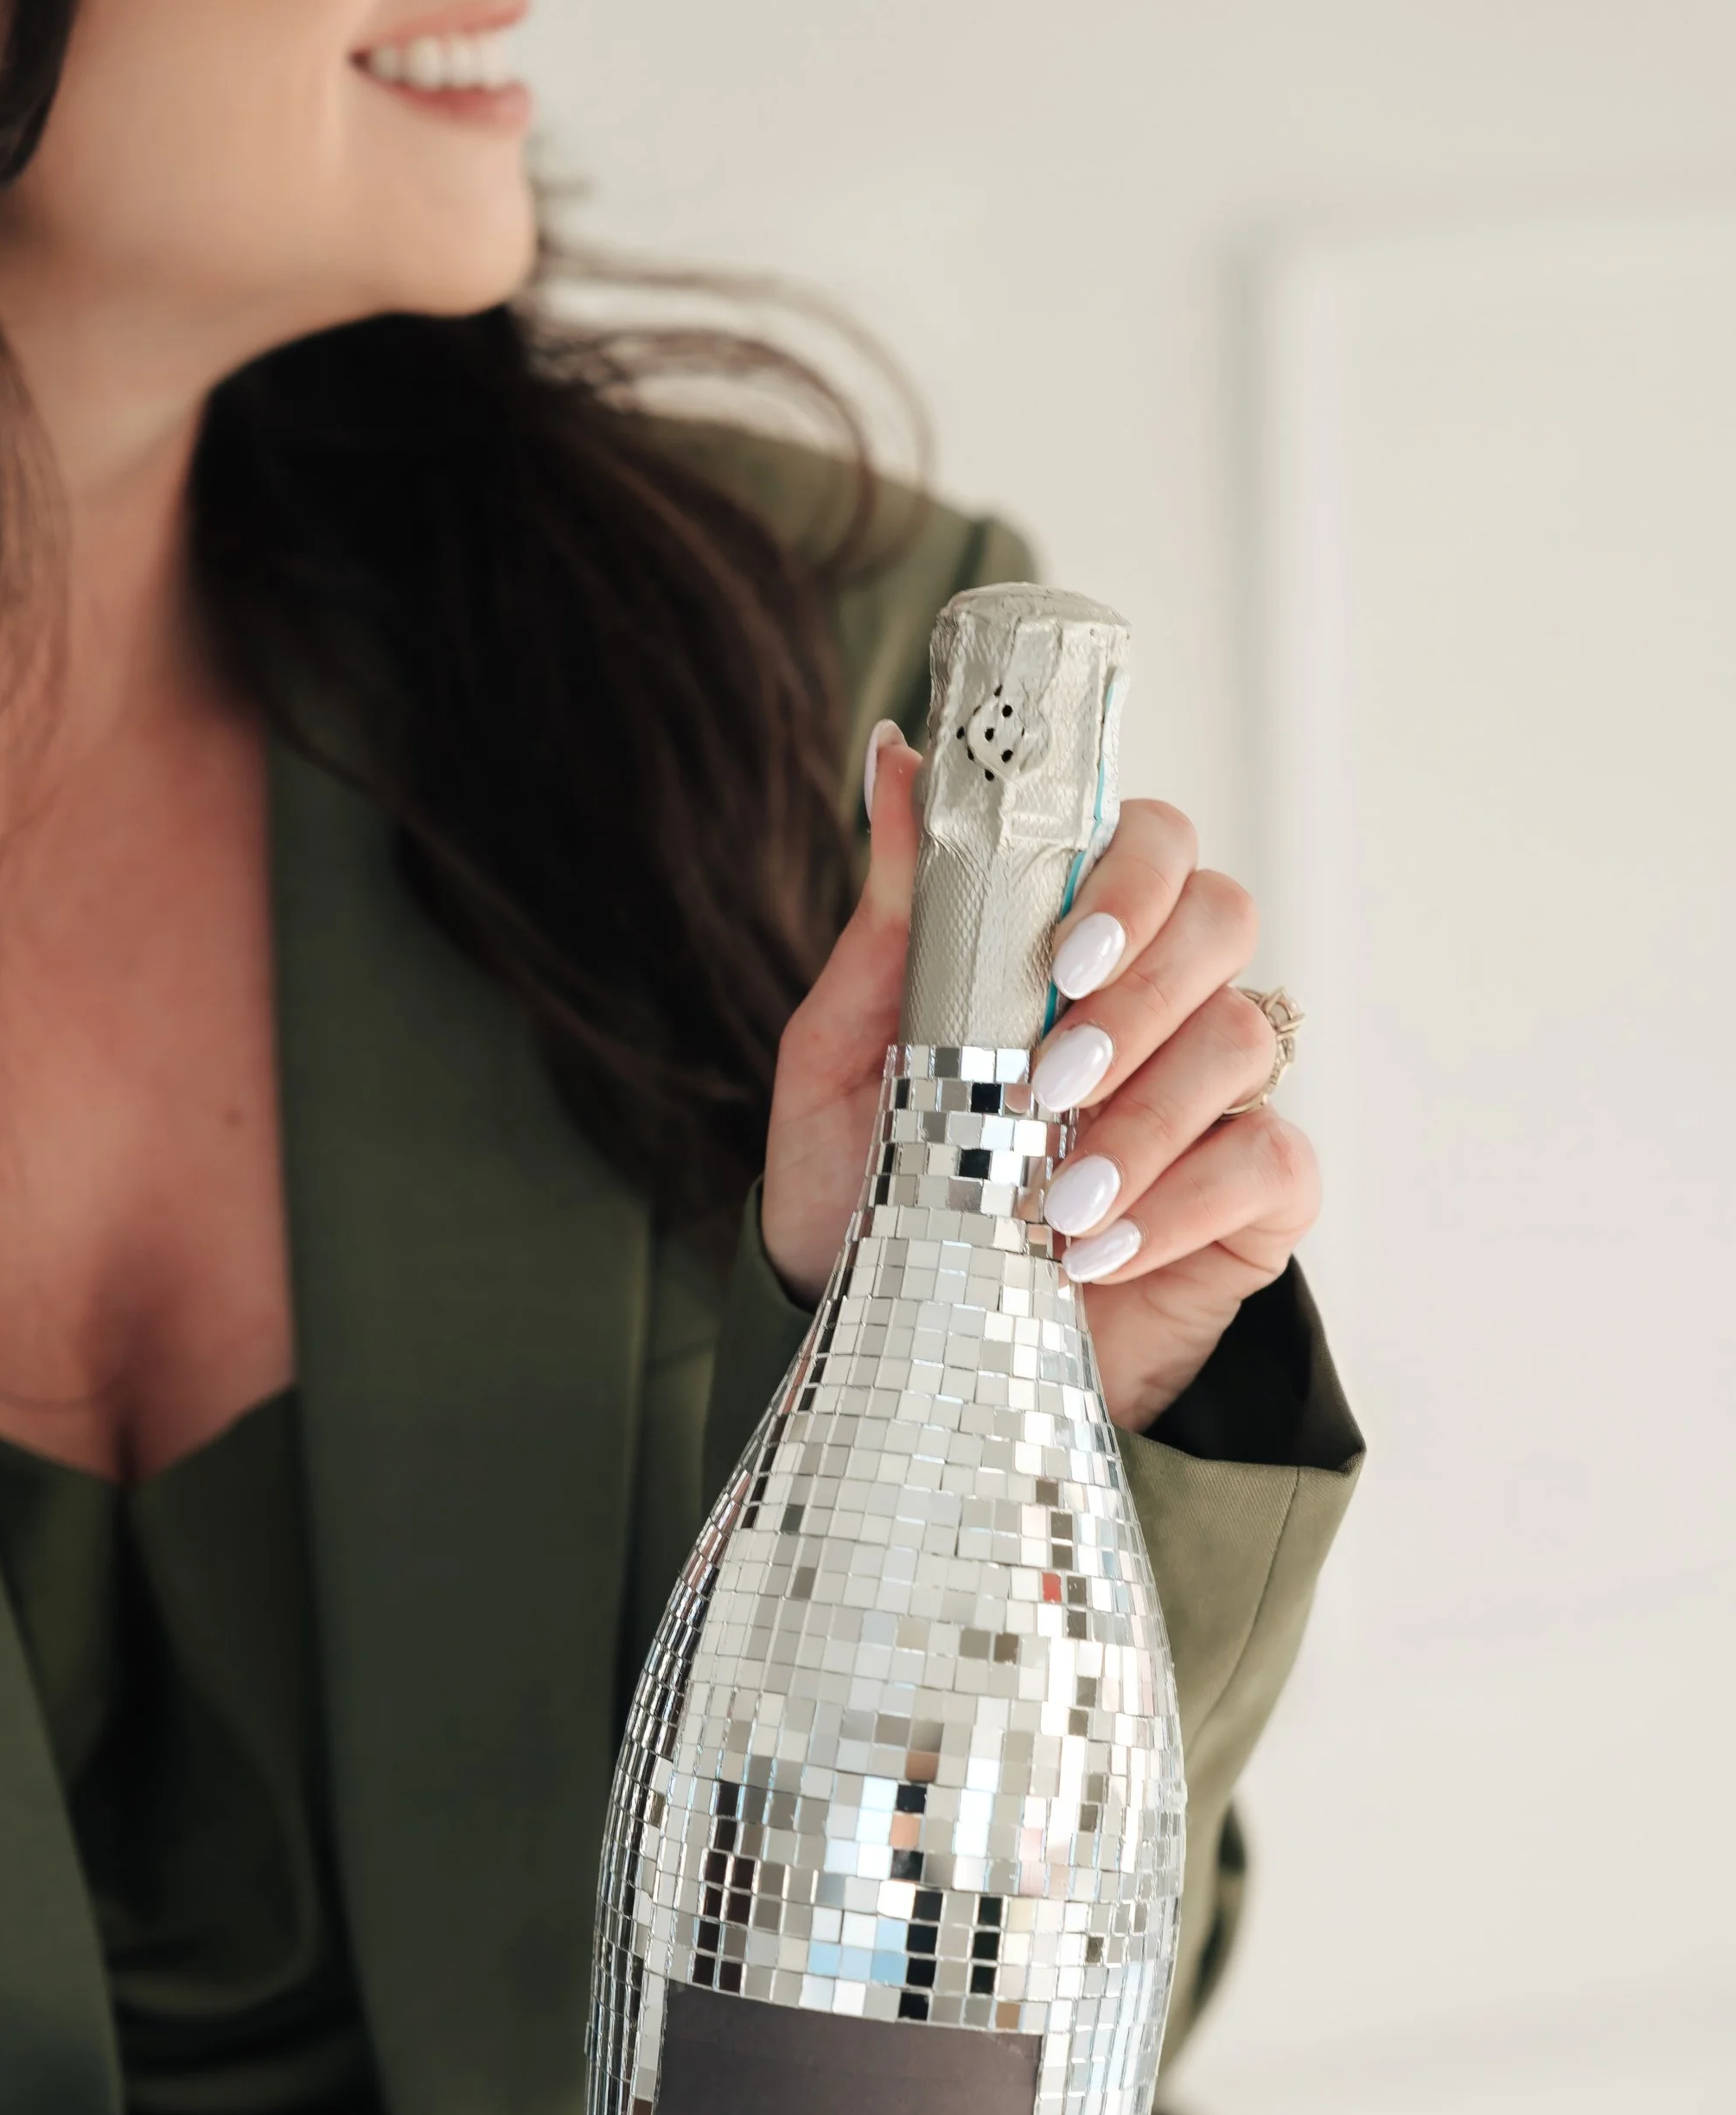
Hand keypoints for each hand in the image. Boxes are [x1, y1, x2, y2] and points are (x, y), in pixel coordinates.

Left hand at [759, 739, 1320, 1434]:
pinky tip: (1098, 1254)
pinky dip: (1181, 1205)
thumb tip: (896, 757)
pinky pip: (1270, 1161)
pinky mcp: (1254, 1201)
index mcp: (1068, 943)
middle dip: (1136, 1000)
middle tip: (1046, 1085)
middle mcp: (1158, 999)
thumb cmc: (871, 1195)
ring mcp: (1215, 1096)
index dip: (1130, 874)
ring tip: (1052, 1206)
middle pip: (1221, 917)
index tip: (1061, 953)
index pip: (1149, 842)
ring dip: (1145, 1121)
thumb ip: (890, 919)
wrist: (900, 1357)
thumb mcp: (843, 1060)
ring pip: (1245, 1037)